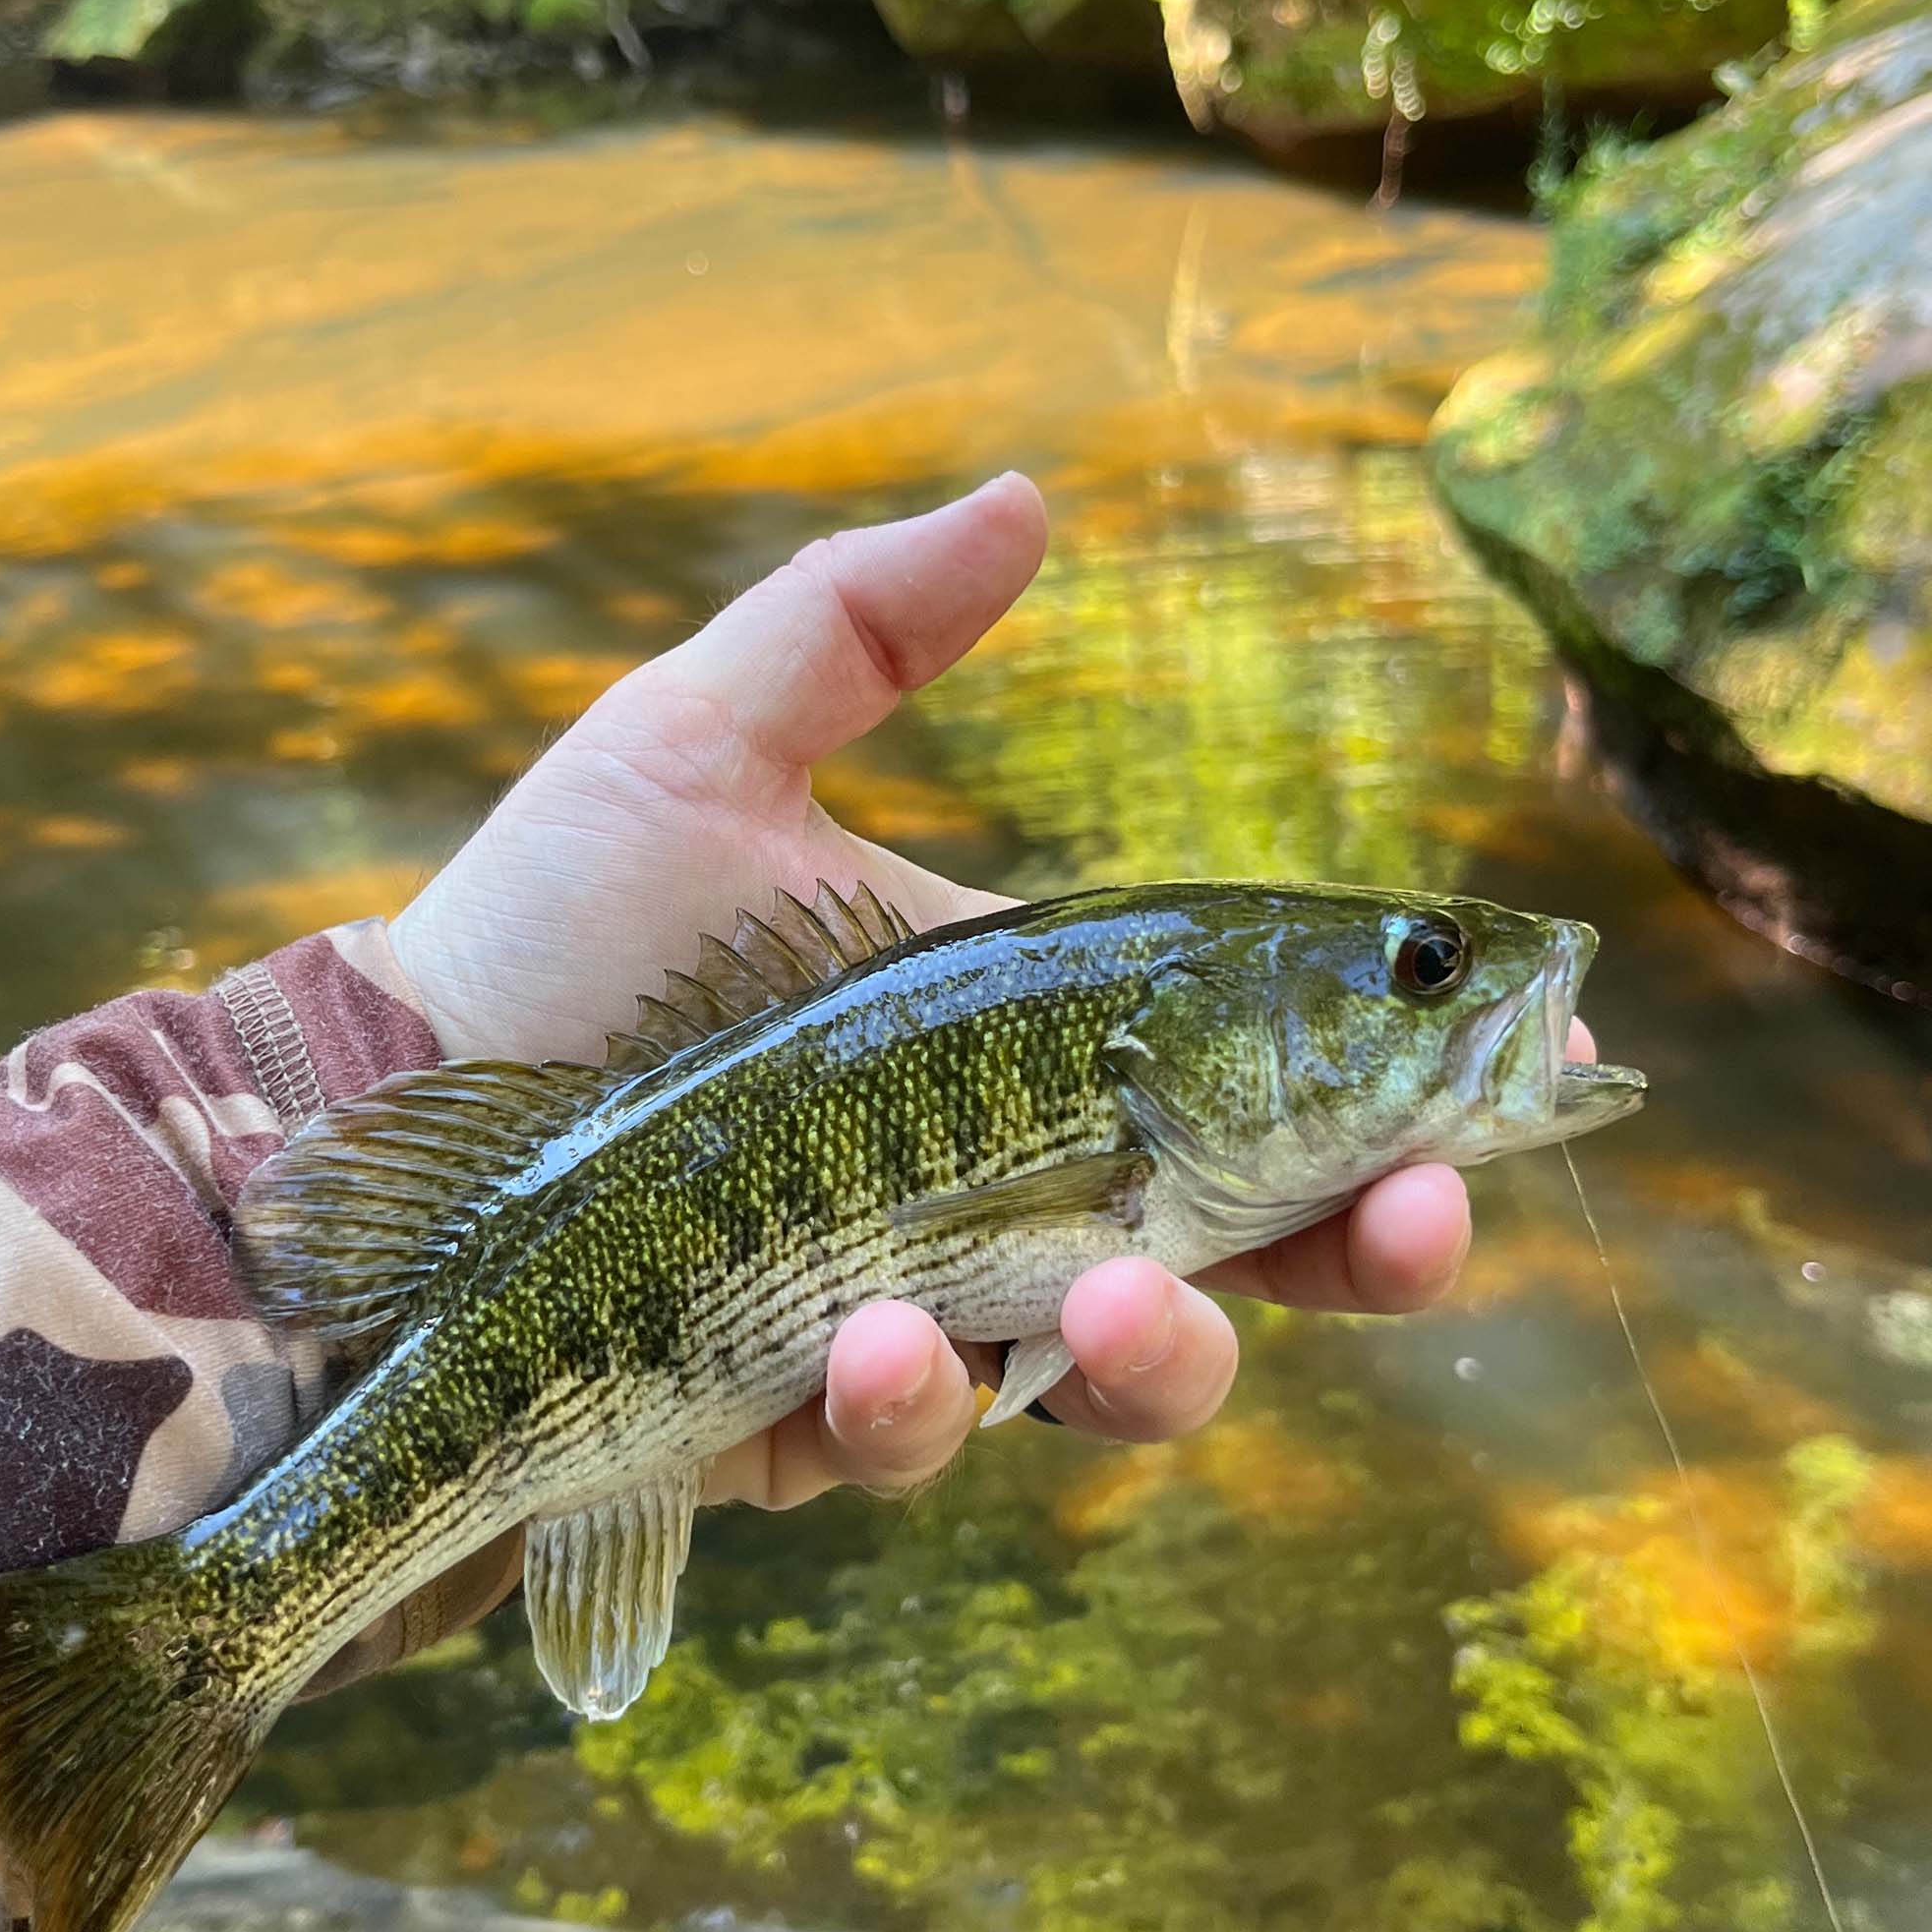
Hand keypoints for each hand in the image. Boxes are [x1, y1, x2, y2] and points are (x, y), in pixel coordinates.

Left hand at [374, 475, 1546, 1567]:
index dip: (1417, 1079)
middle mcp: (1017, 1188)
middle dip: (1376, 1247)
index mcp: (1041, 1040)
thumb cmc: (550, 922)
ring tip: (1101, 1297)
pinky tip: (871, 1338)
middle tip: (1428, 1215)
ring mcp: (929, 1313)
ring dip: (1159, 1353)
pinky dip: (914, 1398)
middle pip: (1266, 1249)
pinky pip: (919, 1439)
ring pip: (1128, 1380)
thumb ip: (863, 624)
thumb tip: (1034, 492)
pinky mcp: (813, 1419)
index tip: (1549, 1051)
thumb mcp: (699, 746)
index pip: (1279, 1072)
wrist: (382, 1107)